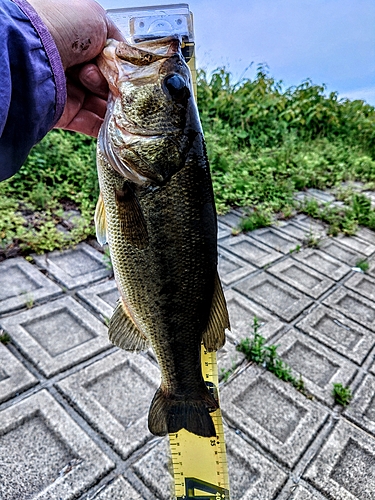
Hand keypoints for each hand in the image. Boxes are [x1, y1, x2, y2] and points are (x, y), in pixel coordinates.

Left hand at [28, 0, 123, 136]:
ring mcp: (67, 92)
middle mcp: (70, 67)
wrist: (33, 49)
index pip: (107, 62)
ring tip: (116, 101)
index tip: (126, 72)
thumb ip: (115, 40)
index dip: (119, 68)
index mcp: (77, 44)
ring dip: (113, 106)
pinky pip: (90, 124)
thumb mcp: (96, 18)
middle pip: (106, 85)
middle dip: (116, 87)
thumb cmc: (60, 24)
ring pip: (101, 106)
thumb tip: (125, 59)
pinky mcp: (64, 114)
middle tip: (116, 83)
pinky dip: (104, 126)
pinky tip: (116, 122)